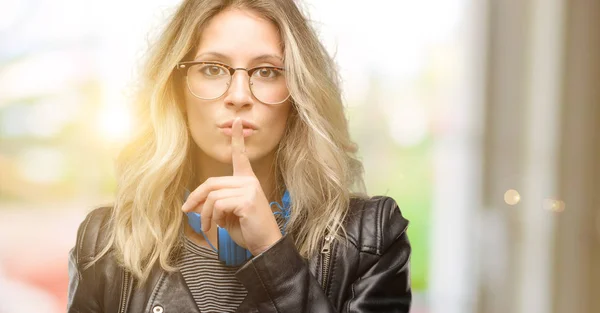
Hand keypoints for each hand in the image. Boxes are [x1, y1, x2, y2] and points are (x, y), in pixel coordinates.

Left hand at [181, 117, 282, 255]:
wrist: (265, 244)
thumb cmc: (247, 230)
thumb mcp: (226, 215)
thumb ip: (214, 204)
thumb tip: (193, 203)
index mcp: (247, 181)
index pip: (241, 156)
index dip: (238, 138)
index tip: (236, 121)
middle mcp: (249, 181)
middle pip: (212, 182)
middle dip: (196, 197)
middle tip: (187, 211)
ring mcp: (249, 189)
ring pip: (213, 196)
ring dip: (205, 214)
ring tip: (208, 225)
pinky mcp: (247, 200)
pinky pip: (218, 205)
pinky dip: (212, 217)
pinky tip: (219, 225)